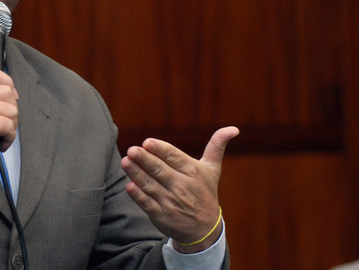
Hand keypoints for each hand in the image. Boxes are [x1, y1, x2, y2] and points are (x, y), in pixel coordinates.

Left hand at [120, 126, 238, 252]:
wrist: (204, 230)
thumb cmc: (204, 192)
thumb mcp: (212, 170)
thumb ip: (217, 146)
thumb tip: (233, 128)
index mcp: (193, 172)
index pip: (174, 157)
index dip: (161, 149)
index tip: (147, 142)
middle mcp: (182, 186)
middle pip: (160, 170)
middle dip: (145, 160)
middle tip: (132, 150)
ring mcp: (170, 202)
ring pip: (150, 185)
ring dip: (136, 173)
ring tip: (126, 161)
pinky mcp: (161, 215)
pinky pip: (147, 203)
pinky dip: (138, 195)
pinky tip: (129, 185)